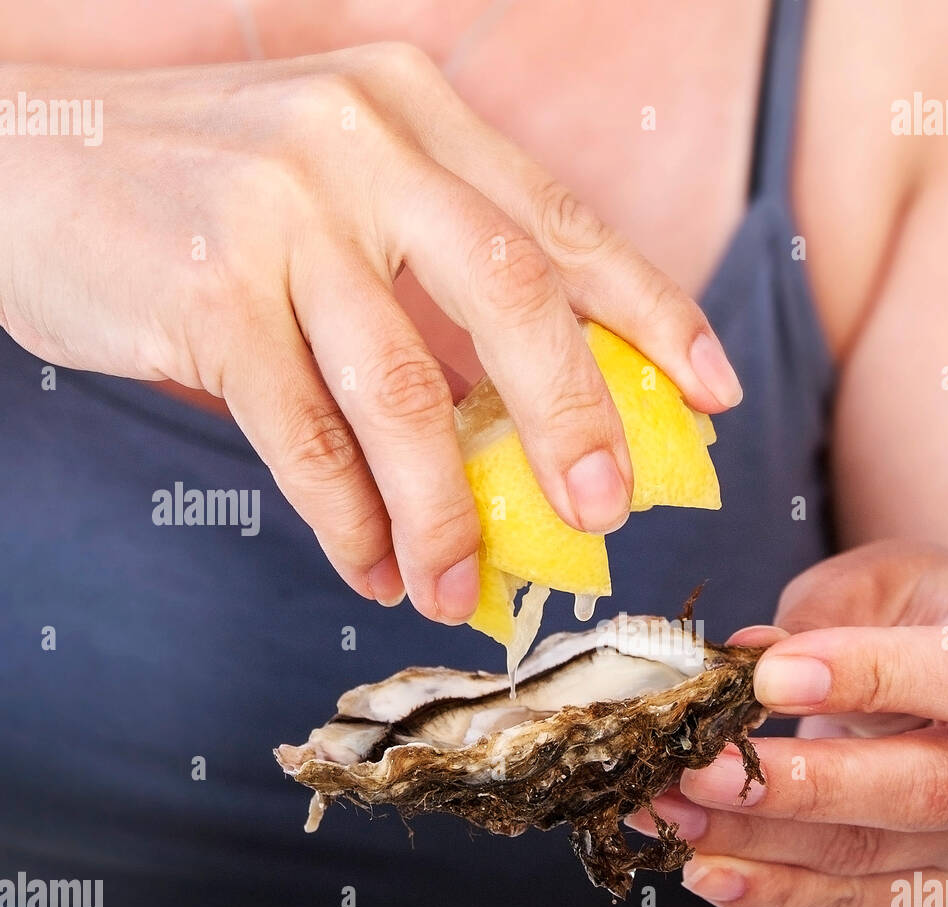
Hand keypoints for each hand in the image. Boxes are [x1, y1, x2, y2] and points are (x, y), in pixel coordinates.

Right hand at [0, 47, 739, 618]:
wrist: (16, 152)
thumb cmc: (196, 186)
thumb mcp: (331, 183)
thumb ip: (425, 271)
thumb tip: (523, 415)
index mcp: (412, 113)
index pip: (560, 222)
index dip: (652, 313)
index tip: (714, 392)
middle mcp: (359, 142)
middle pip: (509, 295)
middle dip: (573, 417)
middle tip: (607, 511)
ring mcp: (278, 210)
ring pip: (402, 391)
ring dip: (443, 510)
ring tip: (460, 587)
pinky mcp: (205, 290)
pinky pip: (303, 436)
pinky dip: (347, 518)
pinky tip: (372, 566)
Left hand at [629, 541, 947, 906]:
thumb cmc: (934, 620)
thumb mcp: (891, 579)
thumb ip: (822, 613)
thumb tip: (744, 661)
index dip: (875, 676)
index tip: (770, 677)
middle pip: (931, 789)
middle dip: (801, 785)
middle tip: (700, 769)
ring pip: (880, 855)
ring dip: (762, 841)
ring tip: (671, 815)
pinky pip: (862, 904)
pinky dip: (778, 890)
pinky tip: (709, 869)